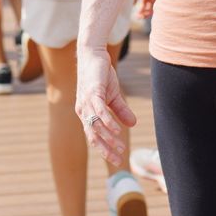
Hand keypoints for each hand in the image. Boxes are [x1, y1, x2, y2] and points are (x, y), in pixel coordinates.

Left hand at [76, 45, 137, 170]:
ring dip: (108, 138)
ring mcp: (86, 102)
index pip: (93, 136)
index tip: (117, 160)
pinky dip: (107, 122)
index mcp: (86, 113)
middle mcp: (83, 110)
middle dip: (105, 149)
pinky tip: (117, 131)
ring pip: (95, 125)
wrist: (93, 55)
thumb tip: (132, 124)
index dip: (104, 149)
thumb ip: (120, 111)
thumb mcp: (113, 96)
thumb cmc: (101, 76)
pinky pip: (99, 111)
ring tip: (120, 146)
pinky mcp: (92, 92)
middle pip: (92, 135)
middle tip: (118, 159)